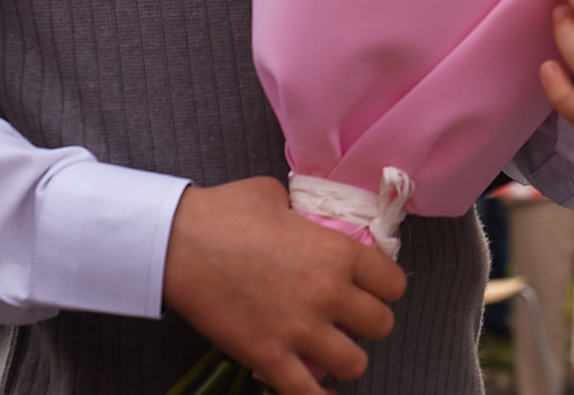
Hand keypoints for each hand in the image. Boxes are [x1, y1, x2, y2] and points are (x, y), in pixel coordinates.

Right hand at [161, 176, 404, 394]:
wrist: (179, 243)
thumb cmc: (227, 213)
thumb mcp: (277, 198)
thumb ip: (301, 216)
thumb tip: (299, 223)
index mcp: (339, 252)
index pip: (394, 284)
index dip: (384, 289)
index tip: (370, 290)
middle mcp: (330, 293)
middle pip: (382, 325)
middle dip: (368, 325)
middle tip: (347, 320)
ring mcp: (300, 329)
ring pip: (355, 363)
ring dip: (346, 359)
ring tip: (330, 351)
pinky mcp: (268, 357)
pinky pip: (308, 394)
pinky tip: (320, 391)